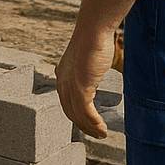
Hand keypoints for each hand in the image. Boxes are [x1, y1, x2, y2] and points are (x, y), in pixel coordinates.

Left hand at [55, 24, 115, 138]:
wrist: (94, 30)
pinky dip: (94, 123)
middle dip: (83, 126)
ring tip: (101, 135)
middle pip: (70, 111)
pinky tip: (102, 129)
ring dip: (91, 128)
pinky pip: (86, 113)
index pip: (66, 101)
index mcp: (63, 75)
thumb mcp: (87, 58)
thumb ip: (88, 68)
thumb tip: (95, 70)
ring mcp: (70, 85)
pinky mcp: (80, 87)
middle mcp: (63, 81)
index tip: (88, 124)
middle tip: (96, 133)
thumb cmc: (94, 40)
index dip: (77, 115)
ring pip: (78, 115)